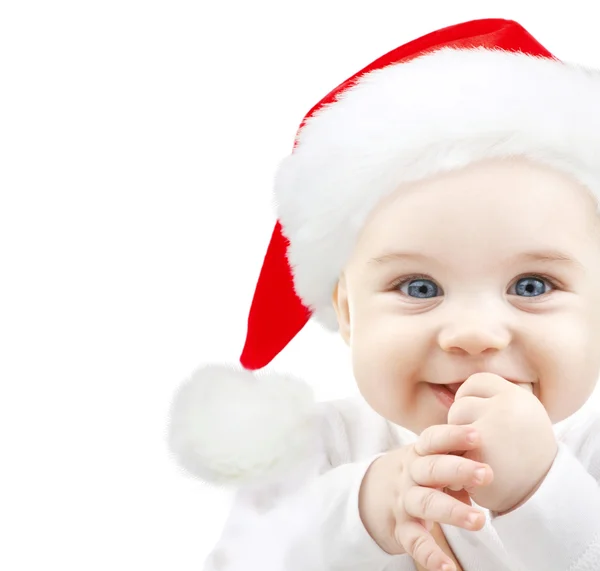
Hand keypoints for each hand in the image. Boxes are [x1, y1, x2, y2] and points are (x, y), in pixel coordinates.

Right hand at [359, 424, 492, 570]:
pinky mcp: (401, 529)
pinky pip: (414, 541)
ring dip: (452, 511)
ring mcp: (404, 502)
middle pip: (432, 469)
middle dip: (459, 470)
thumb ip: (454, 460)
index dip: (453, 436)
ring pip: (426, 503)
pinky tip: (447, 567)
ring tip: (478, 520)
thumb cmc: (416, 473)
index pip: (432, 440)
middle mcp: (410, 475)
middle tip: (486, 474)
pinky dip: (430, 555)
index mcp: (418, 454)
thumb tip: (487, 469)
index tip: (476, 436)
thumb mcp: (428, 459)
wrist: (370, 493)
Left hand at [447, 373, 557, 513]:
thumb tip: (458, 389)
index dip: (470, 397)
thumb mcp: (522, 417)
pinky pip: (450, 450)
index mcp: (518, 396)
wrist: (543, 496)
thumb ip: (494, 401)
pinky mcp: (477, 454)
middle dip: (463, 424)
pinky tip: (474, 473)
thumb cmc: (526, 455)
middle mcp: (506, 408)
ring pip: (452, 426)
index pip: (477, 382)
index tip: (477, 415)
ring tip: (480, 458)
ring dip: (457, 443)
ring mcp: (491, 430)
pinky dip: (457, 463)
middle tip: (482, 444)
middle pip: (461, 404)